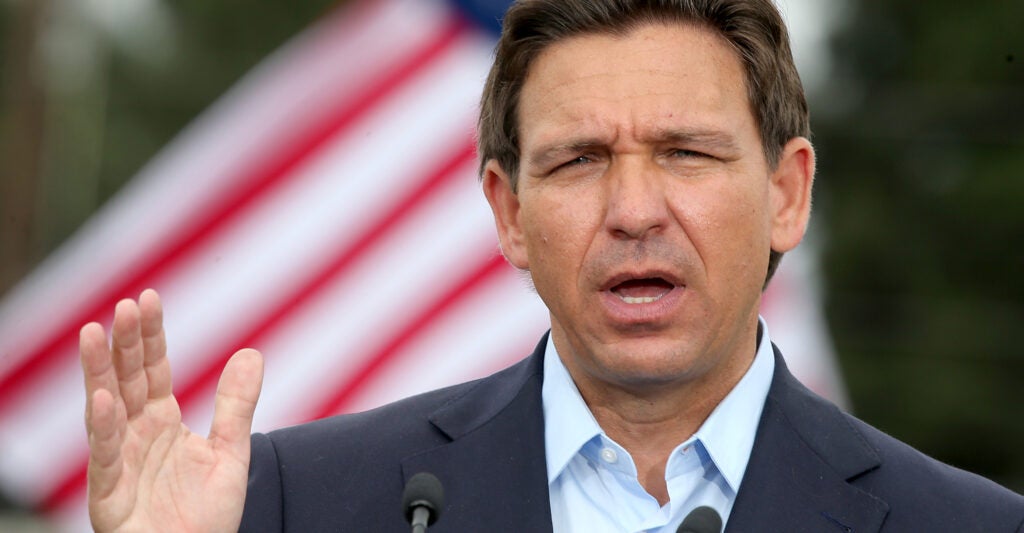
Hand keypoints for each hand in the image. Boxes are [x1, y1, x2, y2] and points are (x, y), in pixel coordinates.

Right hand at [80, 289, 263, 531]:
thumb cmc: (206, 518)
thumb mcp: (231, 454)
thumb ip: (237, 405)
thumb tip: (251, 352)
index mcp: (163, 423)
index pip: (153, 370)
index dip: (151, 336)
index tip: (149, 297)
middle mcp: (137, 435)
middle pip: (127, 380)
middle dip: (125, 343)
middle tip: (125, 304)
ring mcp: (120, 462)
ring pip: (106, 409)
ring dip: (99, 371)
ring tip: (93, 333)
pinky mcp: (109, 494)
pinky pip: (105, 456)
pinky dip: (103, 426)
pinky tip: (101, 396)